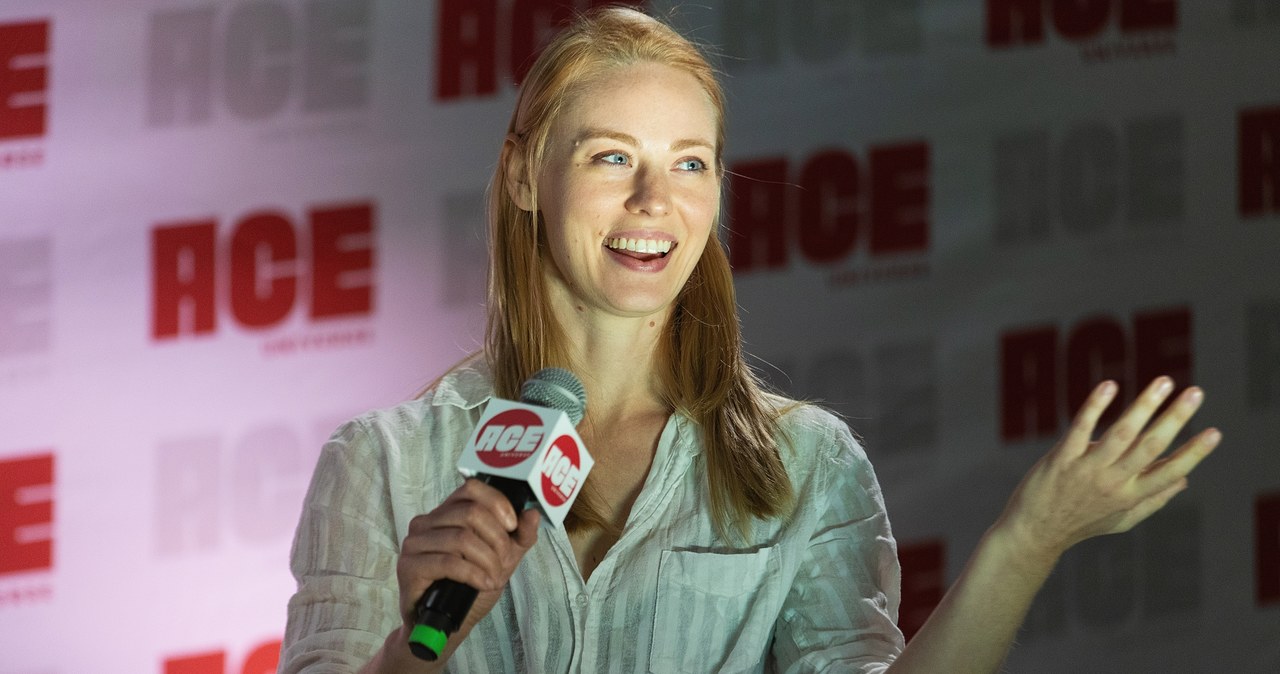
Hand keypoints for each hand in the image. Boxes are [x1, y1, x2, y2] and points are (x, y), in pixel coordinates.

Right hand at [395, 479, 539, 633]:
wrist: (445, 624)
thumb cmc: (469, 587)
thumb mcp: (503, 559)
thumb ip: (519, 537)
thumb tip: (532, 514)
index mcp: (447, 513)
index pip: (471, 488)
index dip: (497, 503)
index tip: (512, 525)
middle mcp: (427, 522)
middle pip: (471, 513)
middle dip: (497, 539)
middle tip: (505, 561)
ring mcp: (415, 543)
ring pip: (461, 538)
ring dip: (487, 561)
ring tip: (495, 578)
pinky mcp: (409, 566)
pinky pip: (448, 562)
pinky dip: (474, 574)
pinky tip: (483, 584)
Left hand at [995, 377, 1220, 566]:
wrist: (1034, 532)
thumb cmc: (1081, 523)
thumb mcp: (1122, 519)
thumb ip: (1154, 500)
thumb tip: (1184, 480)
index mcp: (1131, 496)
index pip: (1171, 472)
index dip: (1194, 453)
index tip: (1215, 432)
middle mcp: (1113, 482)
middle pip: (1151, 446)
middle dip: (1176, 418)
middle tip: (1196, 393)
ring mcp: (1087, 469)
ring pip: (1121, 433)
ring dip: (1144, 405)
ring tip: (1164, 382)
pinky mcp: (1062, 459)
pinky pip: (1081, 428)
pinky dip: (1095, 406)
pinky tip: (1109, 386)